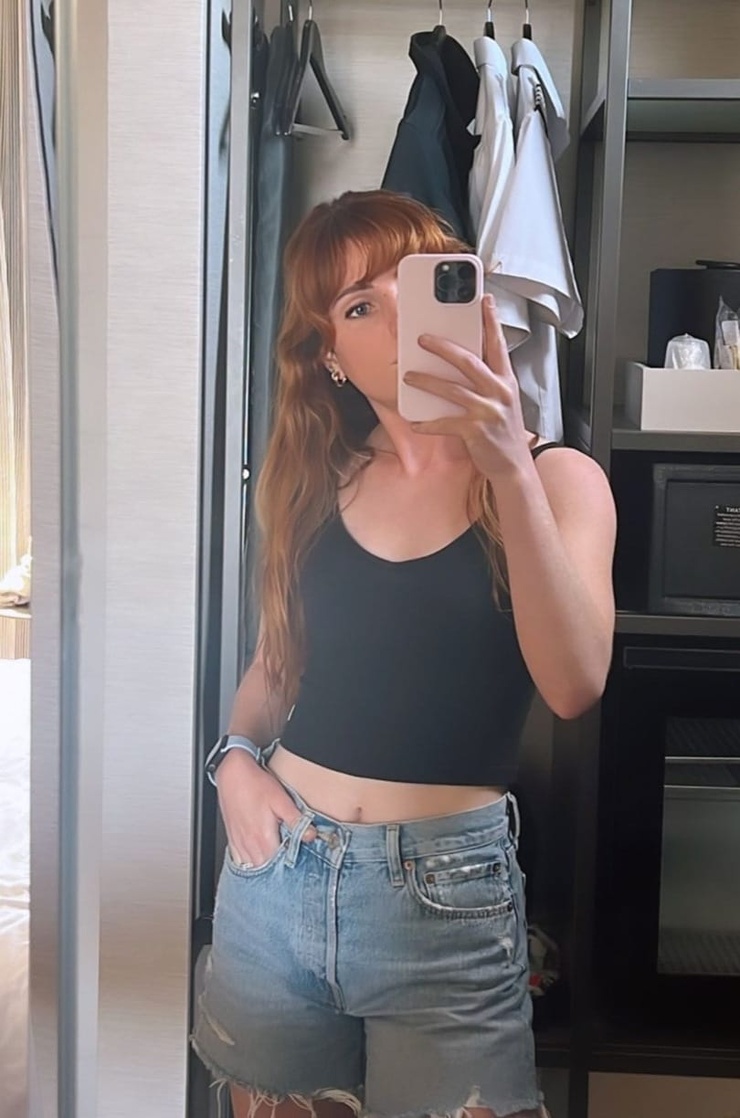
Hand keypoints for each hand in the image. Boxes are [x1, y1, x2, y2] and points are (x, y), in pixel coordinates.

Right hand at [215, 749, 315, 866]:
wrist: (232, 773)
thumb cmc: (255, 784)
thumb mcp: (281, 800)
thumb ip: (296, 820)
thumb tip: (311, 835)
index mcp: (263, 837)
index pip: (278, 864)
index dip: (290, 867)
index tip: (299, 864)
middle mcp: (249, 844)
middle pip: (265, 868)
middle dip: (277, 870)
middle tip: (289, 865)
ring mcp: (239, 842)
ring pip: (252, 867)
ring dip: (263, 868)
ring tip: (275, 866)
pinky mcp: (232, 838)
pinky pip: (240, 861)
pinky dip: (249, 864)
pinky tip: (258, 861)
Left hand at [403, 294, 531, 479]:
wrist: (513, 465)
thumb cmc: (503, 431)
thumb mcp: (502, 400)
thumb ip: (486, 380)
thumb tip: (458, 362)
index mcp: (505, 381)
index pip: (498, 344)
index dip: (491, 321)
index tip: (484, 300)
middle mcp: (499, 392)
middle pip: (468, 361)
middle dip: (443, 347)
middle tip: (422, 338)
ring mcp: (487, 411)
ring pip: (452, 389)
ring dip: (426, 380)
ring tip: (408, 375)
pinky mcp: (475, 431)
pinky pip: (445, 422)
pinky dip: (427, 422)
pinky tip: (414, 421)